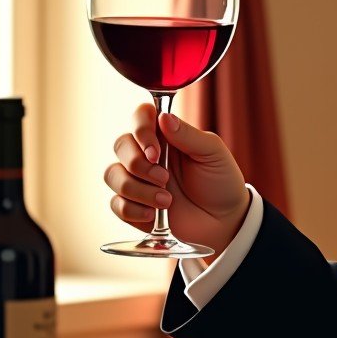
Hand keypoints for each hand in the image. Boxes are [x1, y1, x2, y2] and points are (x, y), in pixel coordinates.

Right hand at [105, 101, 250, 261]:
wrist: (224, 220)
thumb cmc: (221, 181)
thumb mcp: (212, 153)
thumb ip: (188, 135)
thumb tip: (163, 117)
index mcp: (167, 136)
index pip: (141, 117)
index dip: (140, 130)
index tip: (155, 152)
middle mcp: (148, 154)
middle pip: (120, 144)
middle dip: (138, 164)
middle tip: (165, 179)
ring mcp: (139, 180)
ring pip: (112, 174)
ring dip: (137, 189)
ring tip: (166, 201)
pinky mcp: (133, 205)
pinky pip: (115, 204)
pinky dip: (132, 210)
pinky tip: (154, 214)